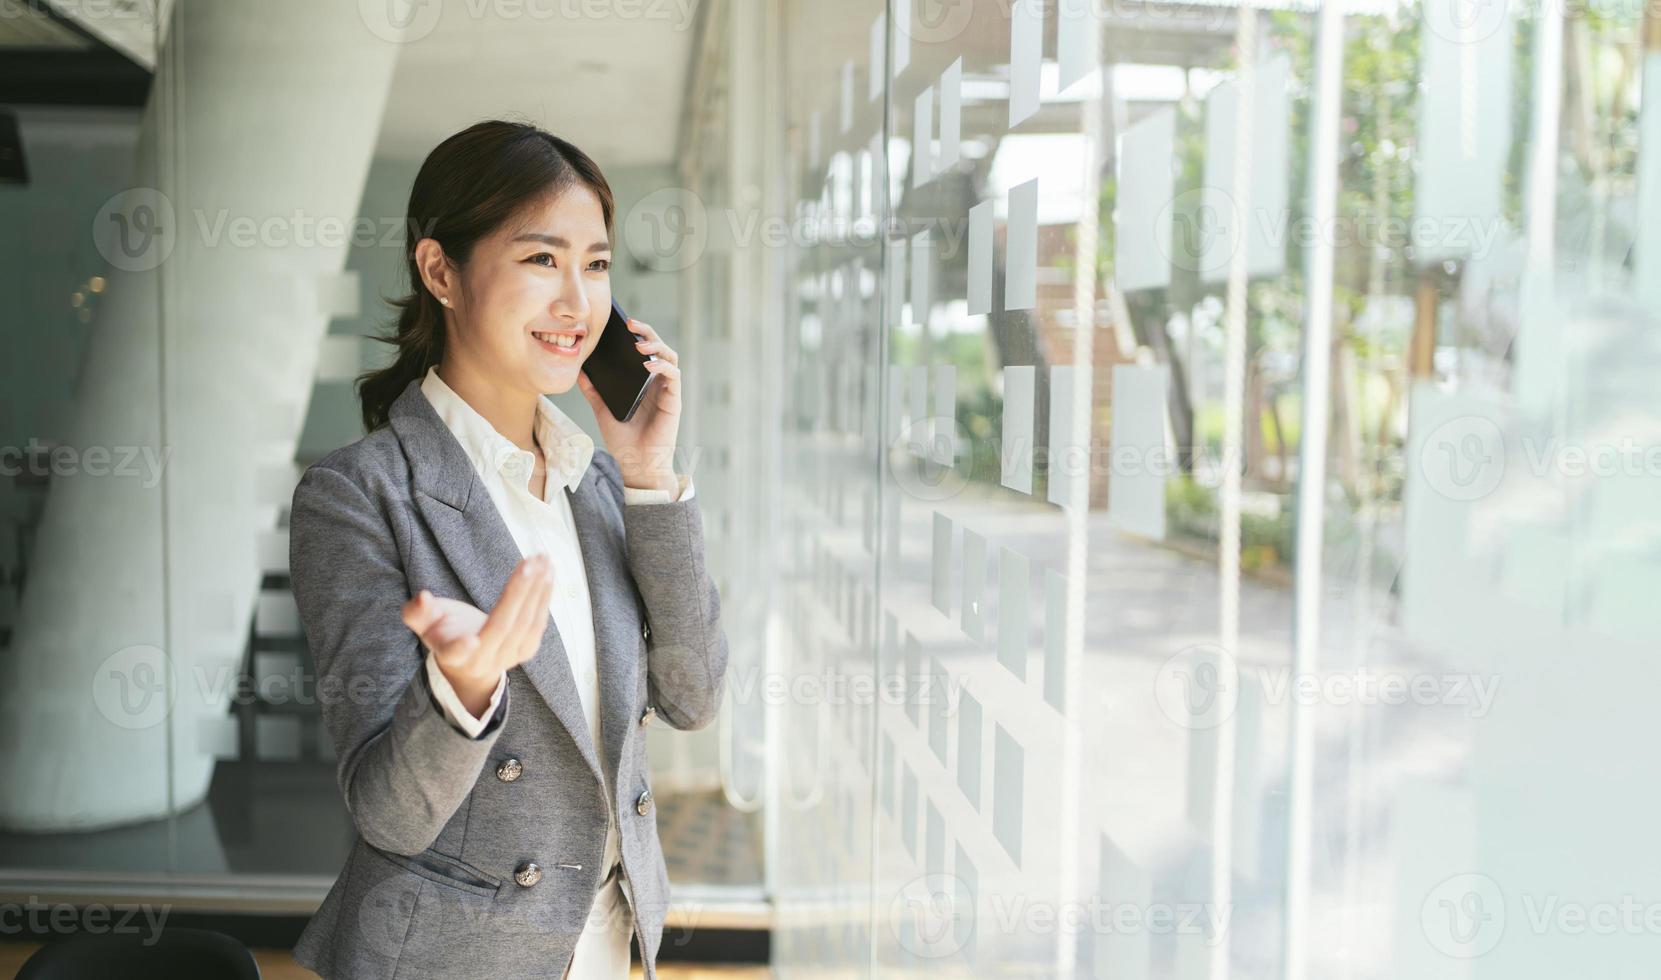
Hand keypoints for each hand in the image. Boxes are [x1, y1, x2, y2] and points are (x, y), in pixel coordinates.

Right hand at [401, 554, 553, 715]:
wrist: (471, 663)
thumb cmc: (444, 634)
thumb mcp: (424, 624)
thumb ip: (417, 612)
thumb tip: (422, 597)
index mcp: (451, 656)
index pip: (454, 654)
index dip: (461, 649)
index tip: (469, 641)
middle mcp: (482, 661)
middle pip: (501, 628)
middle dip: (517, 594)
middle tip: (529, 563)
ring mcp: (507, 658)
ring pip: (525, 624)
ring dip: (537, 590)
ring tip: (542, 560)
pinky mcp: (526, 651)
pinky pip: (538, 624)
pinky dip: (544, 597)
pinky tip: (547, 573)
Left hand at [575, 318, 680, 490]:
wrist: (636, 466)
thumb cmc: (624, 442)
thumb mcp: (602, 412)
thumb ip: (594, 392)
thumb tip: (579, 372)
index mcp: (643, 384)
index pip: (644, 351)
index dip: (637, 334)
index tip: (622, 324)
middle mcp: (657, 384)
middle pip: (659, 348)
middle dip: (647, 332)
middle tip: (631, 323)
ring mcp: (667, 391)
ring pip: (670, 357)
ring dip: (656, 346)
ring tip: (638, 343)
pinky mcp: (673, 401)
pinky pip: (673, 376)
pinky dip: (662, 366)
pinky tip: (648, 364)